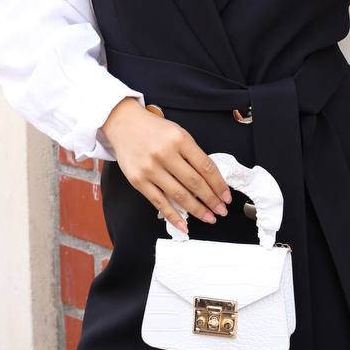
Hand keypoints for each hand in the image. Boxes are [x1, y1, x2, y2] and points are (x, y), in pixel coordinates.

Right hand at [100, 98, 232, 232]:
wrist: (123, 123)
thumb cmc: (153, 129)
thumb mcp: (177, 132)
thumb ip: (192, 153)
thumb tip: (209, 180)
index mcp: (180, 139)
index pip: (206, 167)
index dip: (219, 184)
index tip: (226, 196)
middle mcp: (166, 154)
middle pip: (195, 182)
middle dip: (212, 200)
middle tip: (221, 210)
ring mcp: (151, 168)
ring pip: (179, 195)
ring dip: (197, 210)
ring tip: (209, 217)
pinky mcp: (138, 181)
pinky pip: (159, 203)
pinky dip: (173, 216)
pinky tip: (184, 225)